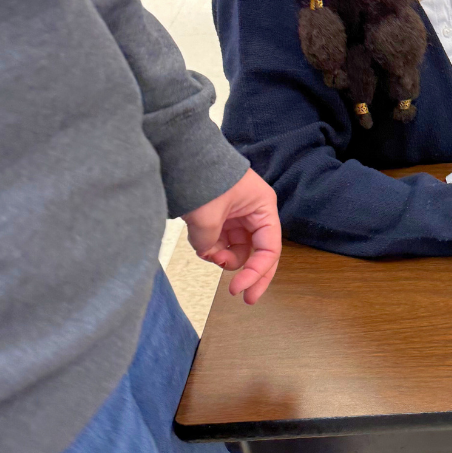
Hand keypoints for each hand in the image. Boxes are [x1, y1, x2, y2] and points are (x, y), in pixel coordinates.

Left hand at [182, 168, 280, 303]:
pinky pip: (222, 243)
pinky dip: (213, 250)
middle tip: (243, 297)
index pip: (269, 249)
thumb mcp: (208, 215)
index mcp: (263, 208)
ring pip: (238, 250)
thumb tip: (208, 254)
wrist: (182, 155)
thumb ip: (210, 243)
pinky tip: (204, 247)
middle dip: (250, 274)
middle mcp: (255, 213)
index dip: (257, 272)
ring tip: (209, 254)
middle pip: (259, 253)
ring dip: (224, 258)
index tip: (239, 290)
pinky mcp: (222, 217)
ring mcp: (238, 216)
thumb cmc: (204, 175)